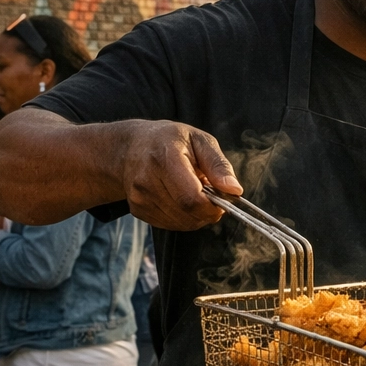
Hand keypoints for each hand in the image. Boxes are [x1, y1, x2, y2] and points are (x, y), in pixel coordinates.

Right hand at [122, 121, 242, 230]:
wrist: (130, 147)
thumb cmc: (169, 140)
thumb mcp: (199, 140)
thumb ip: (218, 165)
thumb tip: (235, 190)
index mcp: (164, 158)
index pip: (191, 198)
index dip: (212, 206)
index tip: (223, 200)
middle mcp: (147, 180)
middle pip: (186, 213)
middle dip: (207, 212)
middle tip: (211, 196)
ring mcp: (139, 198)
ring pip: (180, 223)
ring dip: (196, 216)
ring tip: (194, 193)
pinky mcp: (137, 210)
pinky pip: (169, 225)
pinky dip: (183, 218)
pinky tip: (181, 199)